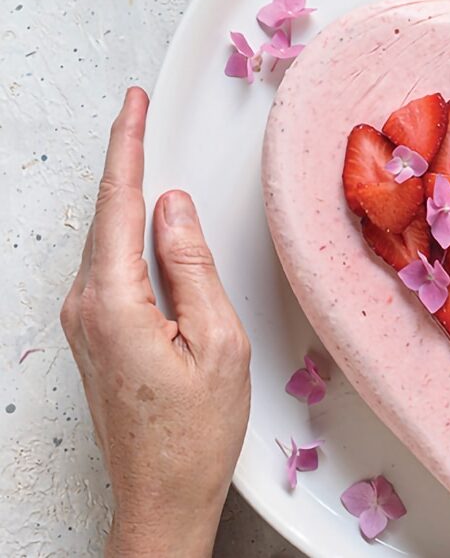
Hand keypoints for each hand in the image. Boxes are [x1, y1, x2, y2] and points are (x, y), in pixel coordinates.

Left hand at [60, 88, 250, 556]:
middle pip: (109, 216)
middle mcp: (84, 308)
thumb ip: (192, 266)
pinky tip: (148, 228)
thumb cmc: (195, 432)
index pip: (120, 203)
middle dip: (127, 162)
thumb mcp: (216, 341)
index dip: (128, 145)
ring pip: (109, 243)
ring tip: (148, 160)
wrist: (161, 495)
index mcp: (113, 302)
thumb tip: (175, 209)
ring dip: (130, 201)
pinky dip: (131, 238)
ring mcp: (83, 324)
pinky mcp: (94, 337)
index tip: (133, 104)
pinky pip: (111, 270)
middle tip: (140, 115)